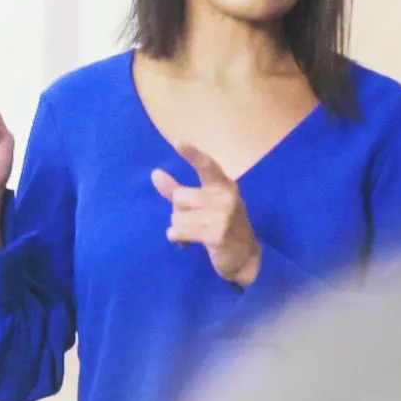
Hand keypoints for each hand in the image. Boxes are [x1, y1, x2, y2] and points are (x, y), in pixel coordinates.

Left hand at [152, 142, 261, 285]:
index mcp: (223, 185)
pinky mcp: (216, 234)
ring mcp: (222, 215)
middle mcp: (225, 196)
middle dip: (179, 211)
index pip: (207, 166)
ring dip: (179, 228)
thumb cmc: (221, 226)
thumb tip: (155, 173)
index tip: (179, 142)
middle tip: (194, 221)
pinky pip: (178, 232)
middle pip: (179, 197)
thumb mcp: (204, 205)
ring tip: (195, 234)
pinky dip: (177, 239)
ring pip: (177, 216)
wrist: (245, 258)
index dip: (193, 155)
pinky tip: (188, 243)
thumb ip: (178, 189)